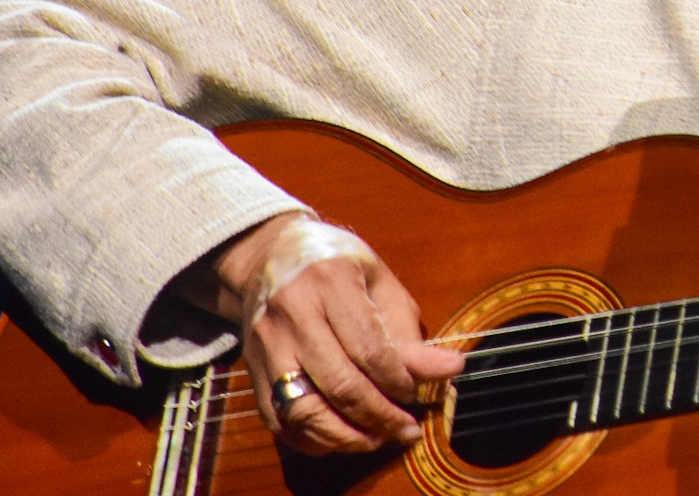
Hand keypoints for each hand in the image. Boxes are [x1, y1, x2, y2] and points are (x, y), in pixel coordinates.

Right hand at [200, 212, 463, 453]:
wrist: (269, 258)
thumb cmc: (337, 268)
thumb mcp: (379, 282)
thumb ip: (407, 331)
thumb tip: (447, 371)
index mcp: (331, 282)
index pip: (369, 347)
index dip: (399, 380)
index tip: (424, 394)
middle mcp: (293, 315)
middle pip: (339, 384)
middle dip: (380, 416)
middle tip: (408, 430)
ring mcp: (266, 347)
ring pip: (305, 411)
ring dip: (348, 437)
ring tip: (379, 439)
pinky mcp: (252, 373)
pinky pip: (281, 422)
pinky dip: (314, 440)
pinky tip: (343, 439)